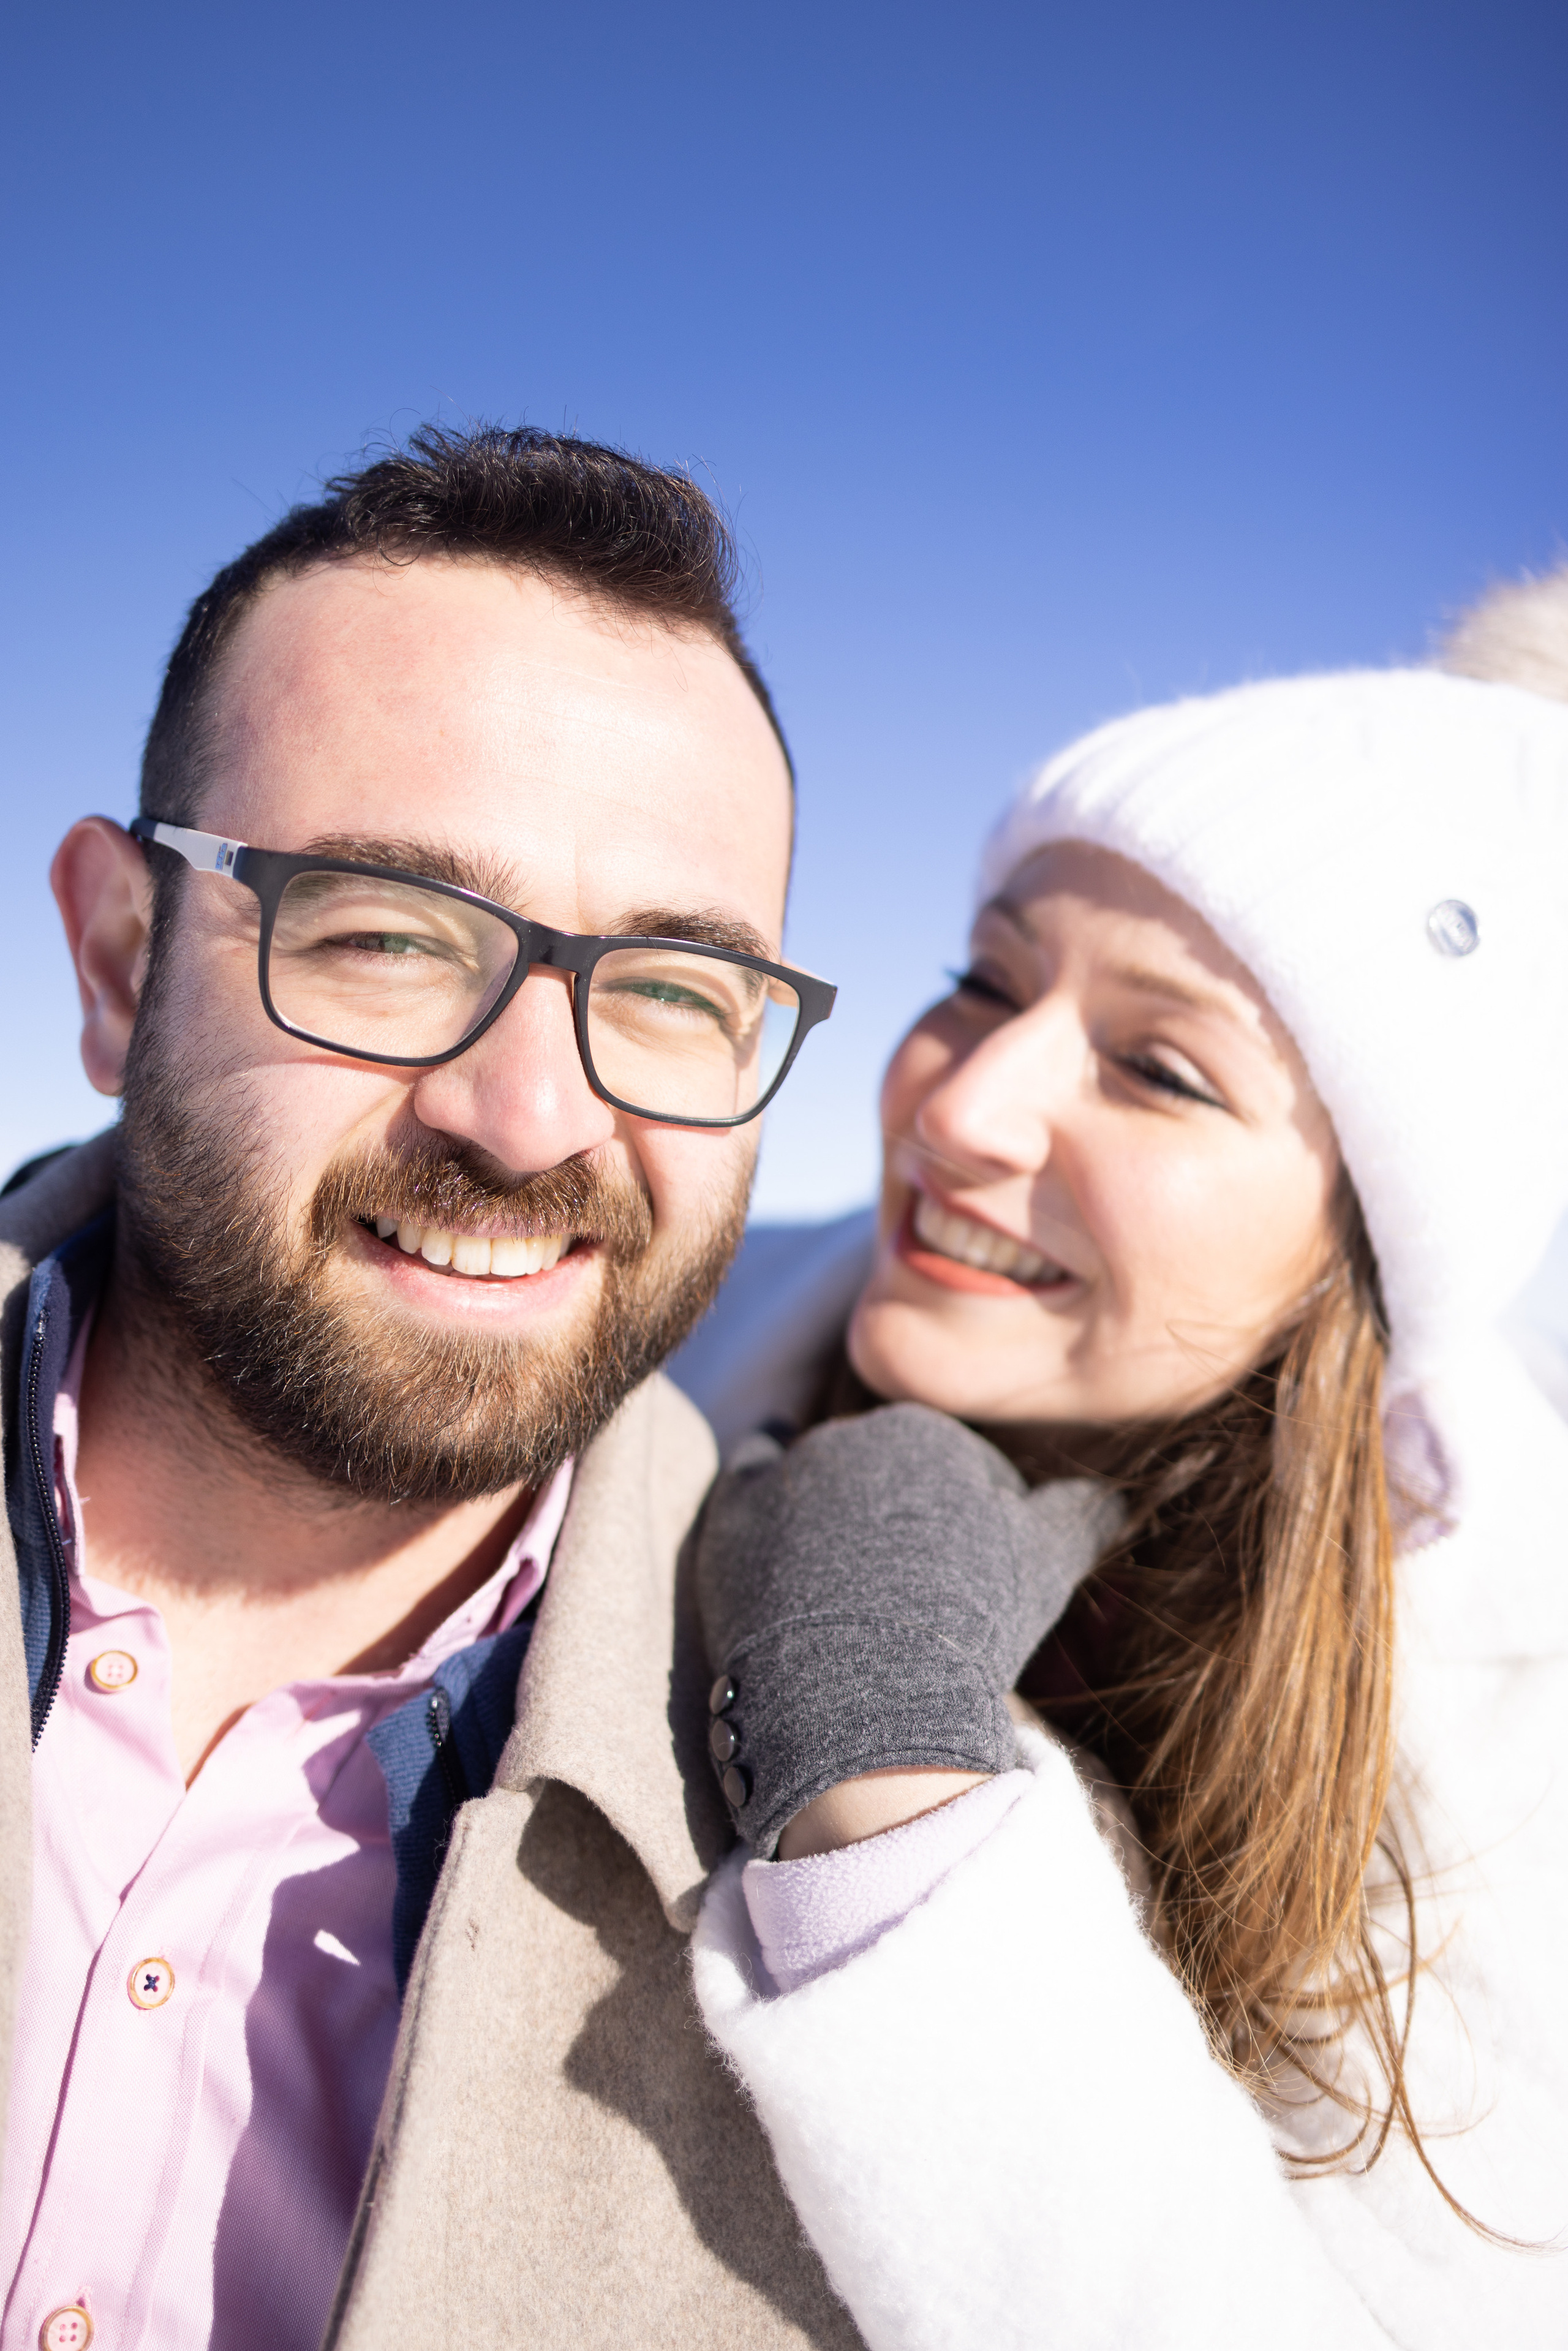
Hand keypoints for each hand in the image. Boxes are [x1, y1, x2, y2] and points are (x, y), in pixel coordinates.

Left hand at [695, 1403, 1123, 1856]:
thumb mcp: (1048, 1562)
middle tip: (912, 1584)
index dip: (972, 1521)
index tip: (971, 1574)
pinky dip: (764, 1485)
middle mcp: (853, 1434)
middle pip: (888, 1469)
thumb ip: (1083, 1513)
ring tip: (851, 1579)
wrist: (864, 1690)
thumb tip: (1114, 1496)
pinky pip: (751, 1472)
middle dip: (902, 1511)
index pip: (959, 1465)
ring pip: (824, 1472)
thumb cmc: (967, 1623)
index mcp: (928, 1434)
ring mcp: (788, 1470)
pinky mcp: (733, 1511)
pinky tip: (775, 1507)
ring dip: (836, 1506)